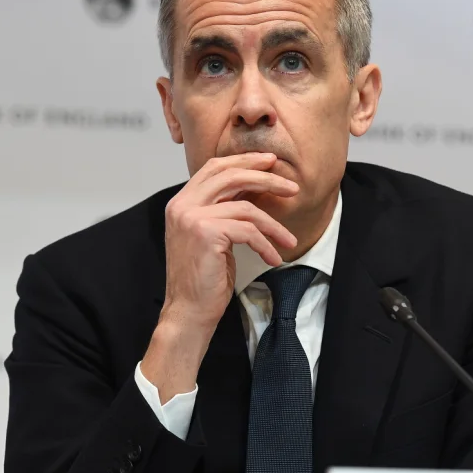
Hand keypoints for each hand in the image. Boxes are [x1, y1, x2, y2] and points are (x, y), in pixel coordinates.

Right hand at [142, 153, 298, 399]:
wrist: (187, 311)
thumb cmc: (203, 279)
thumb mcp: (213, 237)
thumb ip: (224, 211)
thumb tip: (254, 189)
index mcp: (181, 202)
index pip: (214, 168)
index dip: (244, 161)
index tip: (270, 163)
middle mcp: (182, 205)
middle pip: (230, 175)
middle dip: (265, 177)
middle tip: (291, 186)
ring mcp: (191, 217)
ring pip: (245, 206)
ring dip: (273, 224)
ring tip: (289, 240)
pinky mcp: (205, 233)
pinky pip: (248, 231)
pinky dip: (266, 244)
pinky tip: (274, 258)